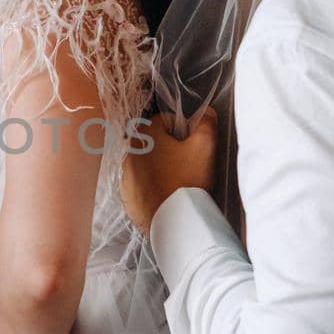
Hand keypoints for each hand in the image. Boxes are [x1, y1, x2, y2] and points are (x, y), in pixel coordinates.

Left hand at [121, 107, 219, 238]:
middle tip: (186, 159)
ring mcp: (126, 176)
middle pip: (151, 141)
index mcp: (145, 136)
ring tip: (177, 178)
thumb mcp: (204, 146)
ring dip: (158, 165)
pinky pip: (140, 183)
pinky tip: (167, 192)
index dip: (179, 126)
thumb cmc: (187, 180)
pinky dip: (151, 184)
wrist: (173, 220)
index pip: (161, 119)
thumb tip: (207, 112)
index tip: (190, 139)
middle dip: (168, 145)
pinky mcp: (127, 195)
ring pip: (145, 162)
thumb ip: (206, 124)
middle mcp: (130, 153)